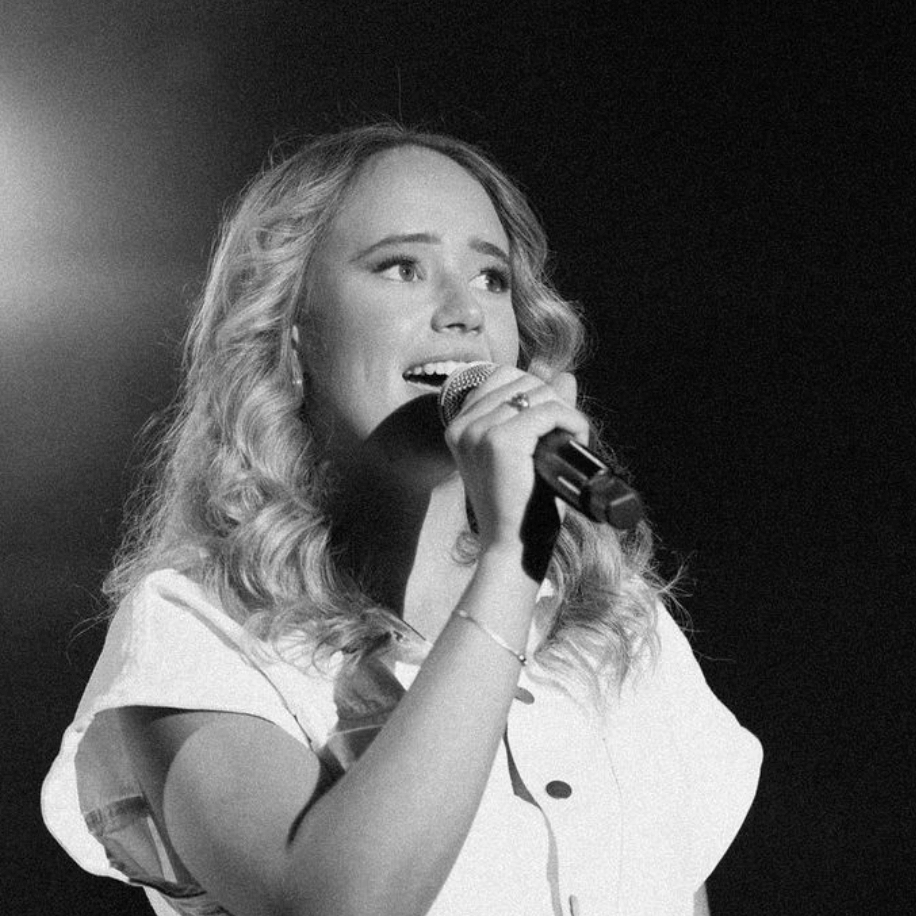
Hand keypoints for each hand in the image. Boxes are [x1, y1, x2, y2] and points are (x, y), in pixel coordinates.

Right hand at [443, 365, 590, 553]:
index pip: (502, 376)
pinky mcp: (501, 442)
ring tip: (569, 444)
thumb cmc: (522, 505)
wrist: (513, 547)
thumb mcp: (528, 450)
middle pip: (523, 381)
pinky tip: (577, 442)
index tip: (549, 423)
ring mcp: (479, 432)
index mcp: (459, 426)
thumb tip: (563, 374)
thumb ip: (543, 408)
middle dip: (553, 403)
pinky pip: (550, 411)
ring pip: (539, 393)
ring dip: (565, 414)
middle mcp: (463, 426)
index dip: (534, 391)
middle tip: (563, 439)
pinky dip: (573, 423)